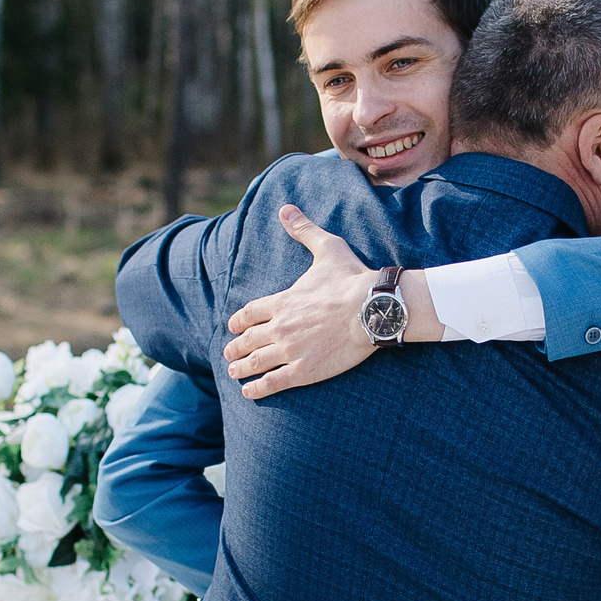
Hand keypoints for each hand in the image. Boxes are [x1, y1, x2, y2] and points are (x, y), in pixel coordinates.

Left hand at [225, 206, 379, 399]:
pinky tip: (249, 392)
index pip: (250, 312)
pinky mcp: (304, 370)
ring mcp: (290, 350)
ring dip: (240, 367)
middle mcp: (280, 326)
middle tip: (229, 352)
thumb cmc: (351, 278)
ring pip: (255, 362)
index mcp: (282, 300)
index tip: (233, 327)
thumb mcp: (326, 248)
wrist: (372, 308)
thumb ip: (303, 230)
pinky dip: (257, 388)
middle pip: (248, 339)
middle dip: (235, 346)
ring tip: (233, 372)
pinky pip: (273, 382)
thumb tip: (285, 209)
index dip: (239, 321)